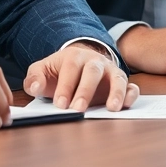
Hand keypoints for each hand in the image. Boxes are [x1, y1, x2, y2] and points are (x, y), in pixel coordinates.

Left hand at [23, 42, 138, 111]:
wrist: (77, 63)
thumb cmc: (58, 71)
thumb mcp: (42, 70)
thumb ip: (34, 78)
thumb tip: (34, 87)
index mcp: (73, 56)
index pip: (70, 70)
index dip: (65, 87)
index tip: (59, 105)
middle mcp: (94, 61)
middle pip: (92, 72)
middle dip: (85, 91)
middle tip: (78, 110)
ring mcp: (110, 70)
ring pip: (116, 77)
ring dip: (115, 92)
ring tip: (112, 109)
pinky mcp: (120, 81)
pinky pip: (131, 85)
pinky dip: (131, 94)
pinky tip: (126, 105)